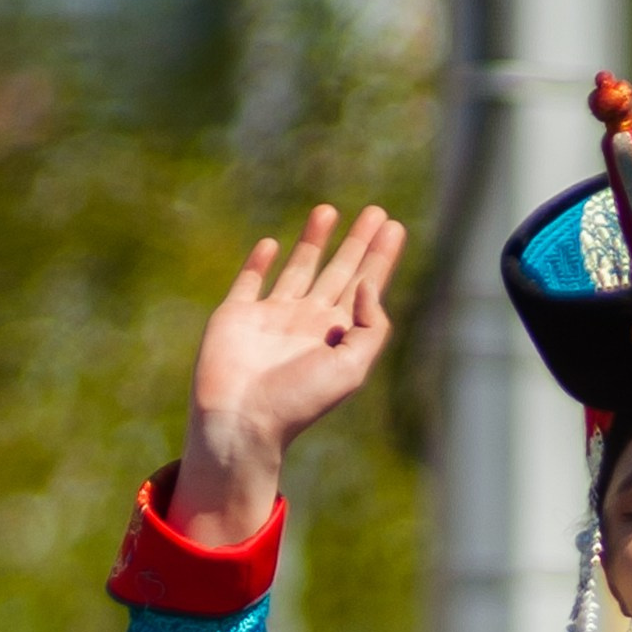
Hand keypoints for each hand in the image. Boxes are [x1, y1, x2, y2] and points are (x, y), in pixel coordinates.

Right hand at [175, 203, 408, 545]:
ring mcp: (272, 317)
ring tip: (329, 210)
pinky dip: (259, 262)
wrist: (241, 421)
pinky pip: (250, 281)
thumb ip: (369, 326)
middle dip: (357, 243)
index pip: (365, 288)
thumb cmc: (298, 402)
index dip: (380, 258)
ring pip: (299, 269)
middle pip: (339, 273)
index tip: (394, 226)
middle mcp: (307, 324)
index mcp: (337, 337)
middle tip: (377, 212)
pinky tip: (271, 245)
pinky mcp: (237, 314)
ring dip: (314, 241)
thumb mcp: (350, 369)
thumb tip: (368, 283)